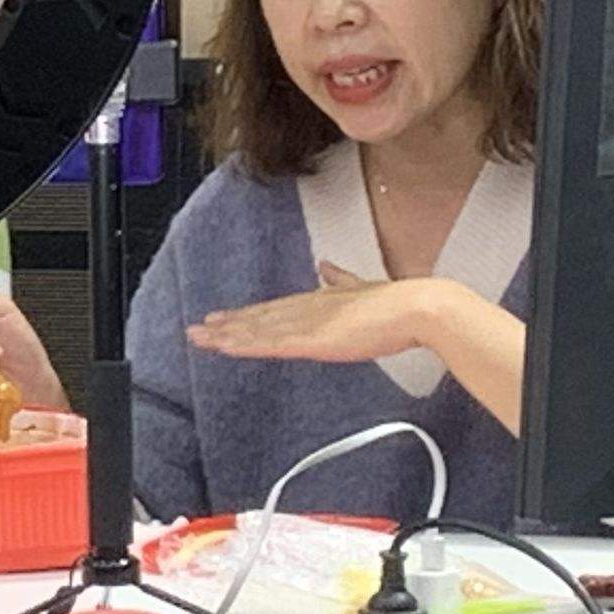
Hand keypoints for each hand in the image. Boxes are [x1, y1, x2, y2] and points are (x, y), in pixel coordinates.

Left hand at [184, 262, 441, 364]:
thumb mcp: (362, 287)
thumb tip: (326, 265)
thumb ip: (341, 279)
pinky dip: (244, 345)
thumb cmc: (398, 303)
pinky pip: (270, 344)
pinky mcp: (313, 339)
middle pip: (258, 318)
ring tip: (199, 339)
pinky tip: (225, 347)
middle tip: (196, 330)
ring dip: (226, 335)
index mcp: (319, 299)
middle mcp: (307, 308)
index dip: (247, 315)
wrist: (418, 306)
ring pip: (257, 330)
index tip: (223, 318)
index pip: (274, 309)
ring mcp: (308, 323)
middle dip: (227, 325)